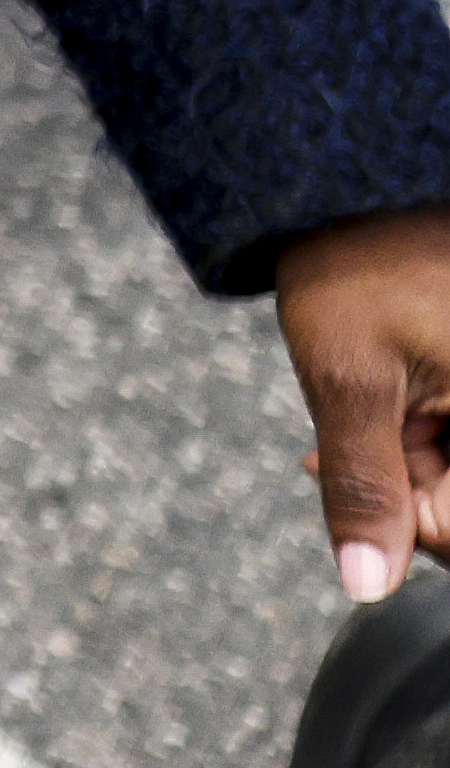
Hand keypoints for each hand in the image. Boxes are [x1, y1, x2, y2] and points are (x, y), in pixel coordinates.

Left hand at [286, 209, 449, 603]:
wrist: (364, 180)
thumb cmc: (360, 259)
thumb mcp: (348, 372)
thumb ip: (366, 484)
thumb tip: (366, 587)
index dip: (417, 529)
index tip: (347, 474)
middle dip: (414, 488)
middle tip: (337, 447)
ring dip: (418, 463)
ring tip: (370, 407)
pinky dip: (431, 438)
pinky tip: (391, 410)